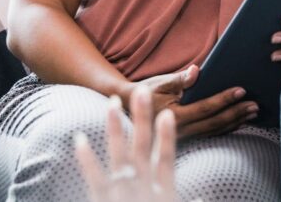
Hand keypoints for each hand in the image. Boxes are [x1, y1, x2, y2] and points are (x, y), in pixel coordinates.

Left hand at [74, 85, 174, 201]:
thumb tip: (200, 197)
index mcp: (163, 191)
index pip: (165, 159)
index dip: (166, 136)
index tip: (168, 114)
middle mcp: (142, 186)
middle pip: (142, 147)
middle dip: (142, 118)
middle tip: (142, 91)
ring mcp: (122, 193)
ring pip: (119, 155)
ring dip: (115, 127)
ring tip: (112, 103)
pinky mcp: (103, 200)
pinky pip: (95, 178)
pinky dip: (87, 159)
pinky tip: (80, 139)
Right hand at [131, 65, 258, 137]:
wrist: (128, 111)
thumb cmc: (144, 93)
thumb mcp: (158, 83)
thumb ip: (179, 79)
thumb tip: (196, 71)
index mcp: (174, 116)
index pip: (206, 108)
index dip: (224, 99)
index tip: (242, 91)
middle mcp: (181, 131)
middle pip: (215, 123)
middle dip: (237, 113)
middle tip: (255, 106)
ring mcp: (184, 137)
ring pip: (214, 131)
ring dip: (235, 122)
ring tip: (252, 113)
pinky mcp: (186, 138)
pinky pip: (209, 134)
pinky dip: (225, 128)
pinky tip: (238, 122)